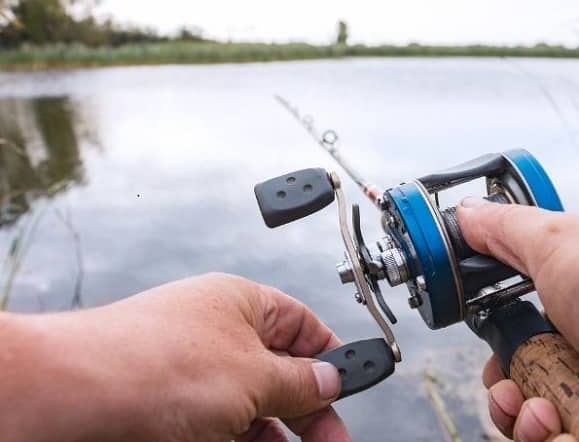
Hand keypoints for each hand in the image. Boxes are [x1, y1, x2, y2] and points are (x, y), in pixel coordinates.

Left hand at [3, 273, 349, 441]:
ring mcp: (190, 373)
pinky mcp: (168, 408)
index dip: (330, 356)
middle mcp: (215, 334)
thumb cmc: (153, 364)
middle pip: (278, 372)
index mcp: (240, 304)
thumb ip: (300, 381)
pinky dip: (244, 440)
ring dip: (277, 434)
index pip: (301, 325)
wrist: (70, 397)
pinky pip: (219, 426)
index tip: (353, 387)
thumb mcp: (252, 376)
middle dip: (308, 409)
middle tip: (331, 440)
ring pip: (250, 406)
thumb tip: (332, 379)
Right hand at [458, 198, 578, 441]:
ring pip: (540, 430)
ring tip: (548, 414)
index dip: (497, 362)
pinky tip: (574, 431)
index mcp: (569, 311)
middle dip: (506, 398)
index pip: (516, 349)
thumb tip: (465, 213)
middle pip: (523, 396)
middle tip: (515, 391)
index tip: (493, 363)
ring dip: (528, 424)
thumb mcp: (558, 242)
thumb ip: (505, 231)